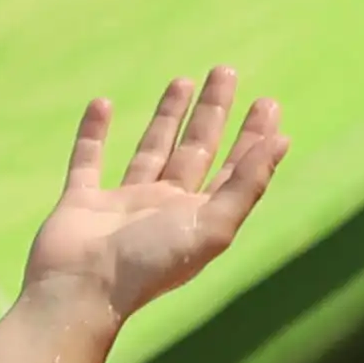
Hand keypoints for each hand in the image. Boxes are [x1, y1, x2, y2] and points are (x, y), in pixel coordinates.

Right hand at [20, 67, 286, 329]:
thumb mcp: (211, 225)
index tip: (268, 103)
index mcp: (197, 218)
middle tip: (226, 72)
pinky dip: (92, 133)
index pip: (233, 170)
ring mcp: (121, 206)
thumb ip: (247, 184)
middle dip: (213, 112)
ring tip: (182, 80)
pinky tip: (102, 104)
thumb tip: (282, 141)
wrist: (82, 290)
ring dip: (167, 116)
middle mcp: (163, 209)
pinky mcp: (81, 203)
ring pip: (150, 149)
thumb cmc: (149, 263)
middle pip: (195, 150)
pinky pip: (87, 160)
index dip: (253, 139)